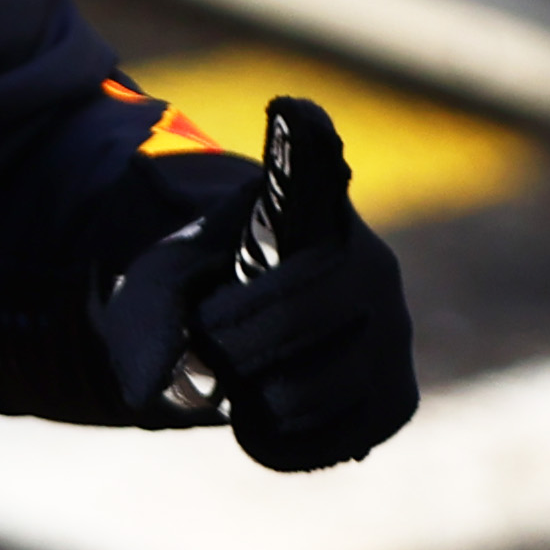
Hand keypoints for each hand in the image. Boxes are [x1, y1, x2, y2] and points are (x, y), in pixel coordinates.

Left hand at [96, 95, 415, 472]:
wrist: (245, 339)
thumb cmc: (205, 290)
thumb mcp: (163, 285)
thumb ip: (153, 318)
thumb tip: (165, 384)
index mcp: (311, 211)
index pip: (314, 164)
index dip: (304, 144)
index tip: (290, 109)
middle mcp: (371, 264)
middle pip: (298, 318)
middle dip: (233, 344)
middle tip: (209, 341)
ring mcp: (393, 334)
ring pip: (310, 392)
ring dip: (253, 396)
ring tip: (244, 372)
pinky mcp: (395, 399)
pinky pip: (330, 440)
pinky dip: (279, 438)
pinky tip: (266, 408)